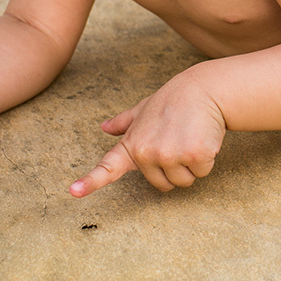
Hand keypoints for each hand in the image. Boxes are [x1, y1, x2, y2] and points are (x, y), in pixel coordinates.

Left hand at [70, 73, 226, 197]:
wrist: (204, 89)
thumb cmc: (174, 100)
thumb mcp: (144, 109)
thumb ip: (124, 122)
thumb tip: (104, 127)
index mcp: (132, 144)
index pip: (108, 167)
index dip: (90, 182)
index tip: (73, 192)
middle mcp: (147, 152)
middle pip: (163, 184)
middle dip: (174, 168)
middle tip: (178, 140)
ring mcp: (169, 154)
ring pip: (184, 181)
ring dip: (192, 164)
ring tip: (190, 136)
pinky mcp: (194, 155)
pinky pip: (202, 171)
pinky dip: (207, 158)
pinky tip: (204, 136)